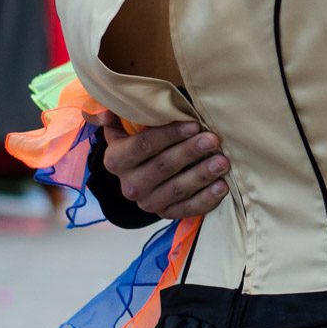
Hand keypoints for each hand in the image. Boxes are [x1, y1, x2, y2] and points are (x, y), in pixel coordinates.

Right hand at [89, 111, 230, 219]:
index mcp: (116, 160)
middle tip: (214, 140)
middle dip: (190, 152)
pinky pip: (187, 209)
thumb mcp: (124, 123)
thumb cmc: (142, 137)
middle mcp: (129, 185)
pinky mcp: (166, 214)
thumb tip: (103, 114)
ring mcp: (148, 202)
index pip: (143, 146)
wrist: (144, 169)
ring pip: (177, 189)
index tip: (194, 124)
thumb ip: (114, 113)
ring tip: (222, 162)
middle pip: (163, 167)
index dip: (170, 135)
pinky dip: (206, 199)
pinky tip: (221, 186)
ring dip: (201, 175)